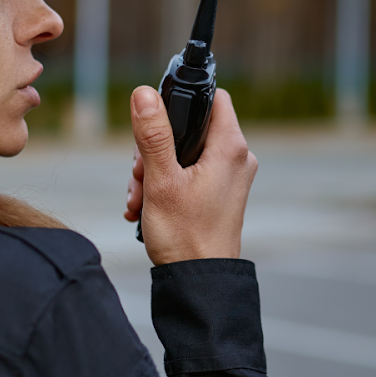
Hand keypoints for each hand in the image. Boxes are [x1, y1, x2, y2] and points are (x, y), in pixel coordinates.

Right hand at [124, 87, 256, 265]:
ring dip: (154, 171)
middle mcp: (237, 160)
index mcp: (230, 148)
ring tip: (138, 197)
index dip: (183, 101)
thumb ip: (153, 135)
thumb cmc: (185, 236)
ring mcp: (229, 179)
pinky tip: (145, 206)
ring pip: (185, 154)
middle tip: (140, 174)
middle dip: (156, 148)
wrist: (199, 283)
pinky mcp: (220, 195)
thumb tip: (143, 93)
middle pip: (191, 128)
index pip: (214, 98)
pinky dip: (166, 185)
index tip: (156, 119)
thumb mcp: (160, 181)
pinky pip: (190, 175)